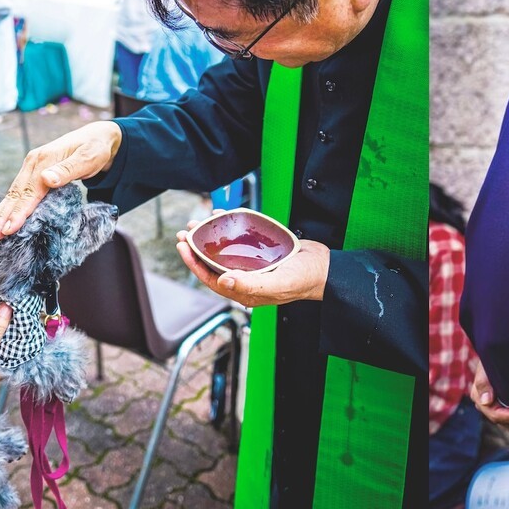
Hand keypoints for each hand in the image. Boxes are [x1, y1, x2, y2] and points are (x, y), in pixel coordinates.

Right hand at [0, 121, 121, 238]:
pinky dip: (8, 206)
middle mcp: (33, 162)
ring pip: (13, 193)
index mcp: (44, 159)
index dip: (19, 212)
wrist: (97, 136)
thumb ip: (68, 170)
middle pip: (16, 193)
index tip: (9, 229)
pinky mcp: (33, 172)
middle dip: (3, 216)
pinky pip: (18, 192)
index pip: (30, 191)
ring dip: (0, 213)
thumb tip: (47, 179)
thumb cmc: (95, 149)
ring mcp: (31, 166)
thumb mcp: (88, 158)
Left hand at [177, 223, 329, 306]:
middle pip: (213, 263)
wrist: (325, 268)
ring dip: (210, 237)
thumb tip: (223, 281)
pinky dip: (230, 228)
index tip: (183, 247)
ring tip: (199, 223)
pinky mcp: (261, 252)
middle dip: (196, 248)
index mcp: (245, 290)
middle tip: (186, 233)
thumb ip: (251, 285)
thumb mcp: (278, 284)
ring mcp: (253, 265)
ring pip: (224, 251)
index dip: (194, 263)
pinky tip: (224, 217)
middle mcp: (245, 278)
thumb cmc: (305, 280)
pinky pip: (240, 240)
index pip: (211, 278)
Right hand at [470, 363, 508, 433]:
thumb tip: (486, 401)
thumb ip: (483, 383)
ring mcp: (495, 409)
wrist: (498, 354)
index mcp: (479, 399)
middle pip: (504, 424)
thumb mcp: (485, 368)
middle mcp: (486, 406)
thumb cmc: (491, 359)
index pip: (496, 416)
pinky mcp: (504, 408)